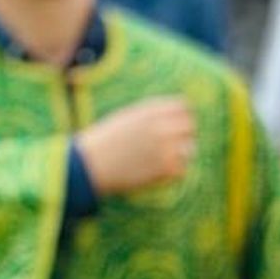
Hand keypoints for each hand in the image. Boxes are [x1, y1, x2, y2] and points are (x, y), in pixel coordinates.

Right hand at [75, 97, 195, 196]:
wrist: (89, 164)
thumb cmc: (104, 141)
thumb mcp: (126, 118)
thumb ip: (150, 116)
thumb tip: (173, 118)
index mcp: (149, 110)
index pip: (183, 106)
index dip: (180, 116)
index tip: (175, 126)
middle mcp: (160, 125)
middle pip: (190, 126)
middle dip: (183, 134)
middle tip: (171, 145)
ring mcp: (165, 147)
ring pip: (189, 148)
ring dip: (179, 154)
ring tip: (160, 160)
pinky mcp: (166, 168)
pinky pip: (182, 169)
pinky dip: (172, 172)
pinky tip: (156, 172)